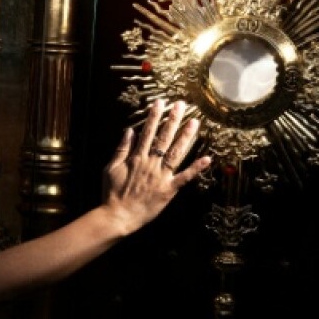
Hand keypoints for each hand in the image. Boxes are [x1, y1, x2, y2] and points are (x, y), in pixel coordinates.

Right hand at [100, 98, 210, 236]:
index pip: (148, 132)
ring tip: (195, 122)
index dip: (155, 116)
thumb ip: (121, 149)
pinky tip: (207, 158)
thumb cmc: (112, 193)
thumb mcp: (110, 168)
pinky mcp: (169, 190)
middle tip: (181, 105)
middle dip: (173, 120)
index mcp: (137, 158)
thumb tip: (129, 131)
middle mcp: (151, 163)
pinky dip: (196, 169)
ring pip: (176, 153)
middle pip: (164, 138)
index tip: (160, 102)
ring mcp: (161, 176)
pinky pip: (184, 178)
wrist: (118, 215)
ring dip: (186, 137)